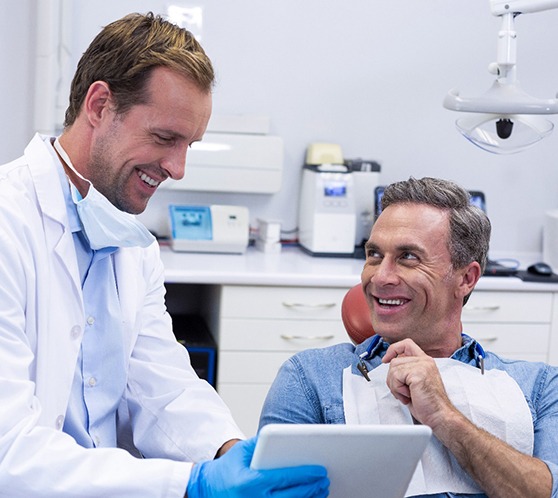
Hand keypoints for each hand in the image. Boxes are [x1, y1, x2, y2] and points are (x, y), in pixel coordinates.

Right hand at [186, 437, 328, 497]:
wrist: (204, 490)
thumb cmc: (225, 470)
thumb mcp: (241, 451)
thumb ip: (262, 443)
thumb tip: (285, 437)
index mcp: (252, 482)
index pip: (286, 478)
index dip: (306, 475)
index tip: (320, 471)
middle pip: (293, 496)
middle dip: (313, 489)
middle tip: (324, 480)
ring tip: (320, 491)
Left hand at [382, 339, 454, 428]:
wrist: (439, 416)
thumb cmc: (428, 404)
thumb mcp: (414, 382)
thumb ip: (406, 370)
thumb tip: (390, 364)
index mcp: (425, 361)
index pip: (406, 344)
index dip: (393, 349)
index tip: (386, 359)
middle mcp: (425, 361)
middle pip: (395, 361)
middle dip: (393, 379)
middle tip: (403, 392)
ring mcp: (422, 366)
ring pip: (393, 369)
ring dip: (395, 386)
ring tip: (407, 395)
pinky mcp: (418, 373)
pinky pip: (396, 377)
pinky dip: (397, 389)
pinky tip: (408, 396)